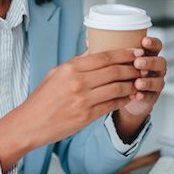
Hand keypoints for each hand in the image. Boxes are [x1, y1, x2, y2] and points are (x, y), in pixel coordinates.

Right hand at [0, 49, 140, 171]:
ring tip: (140, 81)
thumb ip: (77, 63)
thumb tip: (95, 51)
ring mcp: (83, 100)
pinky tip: (131, 96)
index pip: (105, 56)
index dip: (124, 53)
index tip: (136, 51)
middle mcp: (78, 82)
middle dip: (133, 67)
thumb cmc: (42, 99)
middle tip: (143, 65)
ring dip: (132, 84)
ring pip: (118, 88)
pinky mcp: (87, 116)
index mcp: (70, 68)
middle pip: (115, 70)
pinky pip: (112, 105)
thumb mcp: (56, 73)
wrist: (30, 123)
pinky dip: (125, 100)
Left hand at [113, 35, 166, 140]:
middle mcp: (154, 67)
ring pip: (158, 80)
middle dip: (149, 62)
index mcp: (147, 55)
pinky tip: (137, 95)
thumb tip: (90, 40)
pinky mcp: (152, 96)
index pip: (155, 45)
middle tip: (137, 63)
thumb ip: (107, 52)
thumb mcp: (114, 62)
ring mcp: (155, 82)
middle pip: (160, 62)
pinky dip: (144, 95)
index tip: (144, 41)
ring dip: (148, 80)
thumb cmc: (119, 74)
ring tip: (138, 82)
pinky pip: (151, 96)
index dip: (152, 43)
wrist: (123, 96)